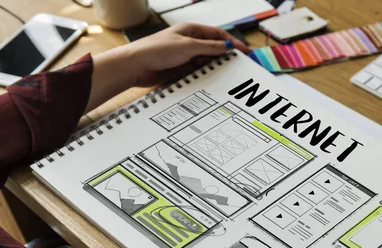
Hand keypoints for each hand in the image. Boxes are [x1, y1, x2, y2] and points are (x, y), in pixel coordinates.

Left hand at [86, 23, 249, 111]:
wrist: (136, 66)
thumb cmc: (157, 50)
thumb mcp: (188, 46)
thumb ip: (209, 47)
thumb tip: (227, 46)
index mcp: (191, 31)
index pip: (217, 34)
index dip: (232, 42)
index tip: (245, 52)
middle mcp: (189, 43)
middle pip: (214, 49)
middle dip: (226, 57)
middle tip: (240, 67)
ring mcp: (185, 57)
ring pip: (206, 62)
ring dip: (216, 67)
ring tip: (228, 75)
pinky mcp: (180, 70)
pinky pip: (198, 73)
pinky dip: (205, 76)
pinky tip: (212, 81)